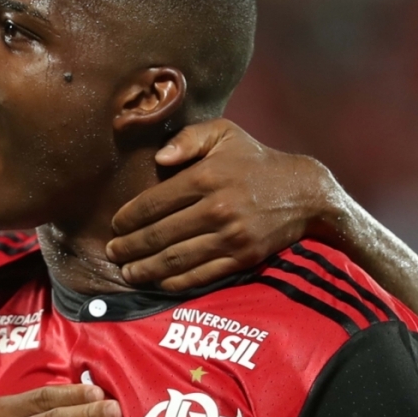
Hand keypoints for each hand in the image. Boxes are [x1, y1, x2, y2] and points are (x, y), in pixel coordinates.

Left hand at [107, 119, 339, 290]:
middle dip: (130, 247)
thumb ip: (188, 137)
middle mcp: (216, 208)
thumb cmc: (255, 161)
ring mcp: (230, 236)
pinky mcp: (242, 258)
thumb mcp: (224, 133)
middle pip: (160, 234)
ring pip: (176, 259)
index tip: (115, 225)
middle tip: (112, 253)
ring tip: (127, 272)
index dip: (129, 217)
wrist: (305, 193)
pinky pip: (201, 275)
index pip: (154, 202)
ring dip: (146, 269)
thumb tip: (158, 157)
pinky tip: (158, 282)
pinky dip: (176, 282)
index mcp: (206, 177)